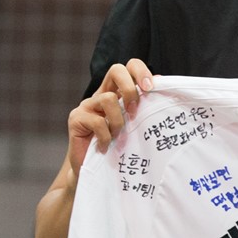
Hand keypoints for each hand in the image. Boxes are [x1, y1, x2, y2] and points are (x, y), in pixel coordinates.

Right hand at [67, 59, 153, 179]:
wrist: (92, 170)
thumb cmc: (117, 148)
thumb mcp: (134, 125)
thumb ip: (144, 106)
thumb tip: (162, 82)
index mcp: (117, 92)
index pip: (128, 67)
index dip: (140, 71)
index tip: (151, 87)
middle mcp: (101, 94)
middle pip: (116, 69)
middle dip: (130, 87)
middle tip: (135, 109)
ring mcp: (87, 105)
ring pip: (107, 98)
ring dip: (118, 120)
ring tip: (118, 136)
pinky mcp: (76, 119)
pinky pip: (97, 122)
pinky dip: (106, 136)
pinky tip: (106, 146)